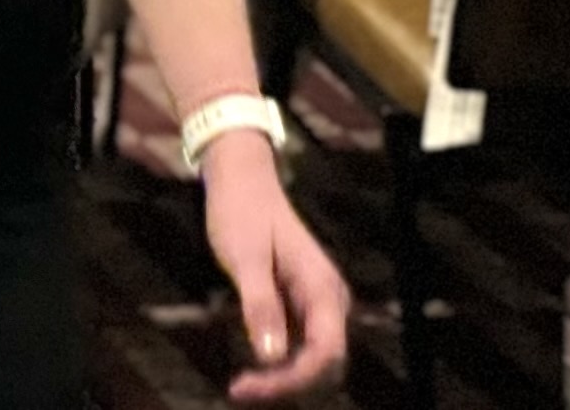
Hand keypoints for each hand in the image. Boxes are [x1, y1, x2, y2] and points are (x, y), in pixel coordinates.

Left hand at [198, 138, 348, 400]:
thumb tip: (272, 357)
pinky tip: (252, 369)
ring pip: (313, 358)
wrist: (242, 181)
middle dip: (287, 383)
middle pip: (324, 362)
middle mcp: (329, 299)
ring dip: (284, 378)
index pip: (326, 352)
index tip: (250, 387)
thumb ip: (259, 305)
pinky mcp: (302, 305)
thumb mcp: (244, 258)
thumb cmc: (242, 213)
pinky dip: (280, 364)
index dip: (293, 378)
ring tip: (243, 385)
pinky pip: (301, 346)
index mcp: (322, 287)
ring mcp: (318, 303)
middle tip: (239, 389)